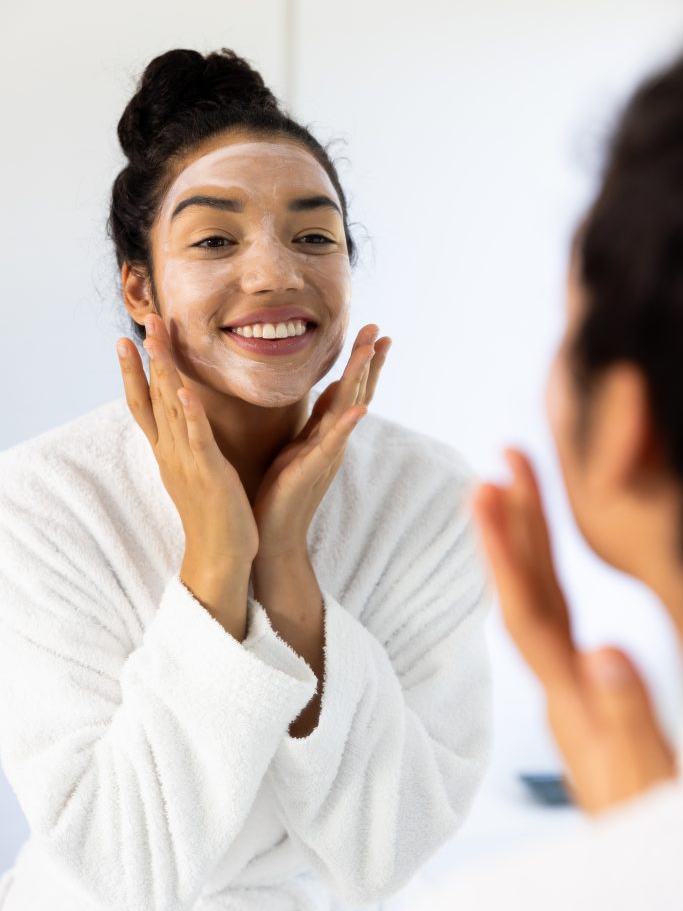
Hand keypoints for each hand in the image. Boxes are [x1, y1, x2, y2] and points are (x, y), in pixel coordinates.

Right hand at [116, 314, 258, 632]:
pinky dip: (190, 413)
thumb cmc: (213, 512)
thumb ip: (186, 443)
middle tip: (144, 321)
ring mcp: (186, 460)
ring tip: (158, 340)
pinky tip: (185, 390)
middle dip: (148, 358)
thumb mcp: (195, 470)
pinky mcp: (207, 472)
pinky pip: (197, 438)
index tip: (126, 341)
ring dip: (165, 373)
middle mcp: (170, 452)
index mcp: (168, 451)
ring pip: (170, 409)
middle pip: (153, 397)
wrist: (220, 554)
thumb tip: (183, 420)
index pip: (144, 404)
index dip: (134, 372)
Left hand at [252, 324, 391, 566]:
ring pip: (348, 409)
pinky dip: (347, 425)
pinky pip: (333, 443)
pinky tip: (360, 408)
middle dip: (367, 361)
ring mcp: (327, 453)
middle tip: (380, 330)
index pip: (348, 390)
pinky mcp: (314, 469)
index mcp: (327, 432)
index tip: (374, 334)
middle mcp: (333, 440)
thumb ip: (317, 422)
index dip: (361, 363)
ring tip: (372, 351)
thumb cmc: (283, 491)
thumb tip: (328, 392)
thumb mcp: (300, 447)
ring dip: (361, 379)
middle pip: (356, 392)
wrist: (275, 534)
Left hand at [472, 448, 675, 814]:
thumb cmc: (644, 822)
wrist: (636, 870)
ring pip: (539, 603)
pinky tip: (537, 554)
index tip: (488, 491)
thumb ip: (625, 718)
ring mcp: (571, 691)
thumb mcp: (645, 779)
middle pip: (529, 594)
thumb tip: (604, 649)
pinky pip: (555, 621)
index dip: (506, 550)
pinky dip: (542, 577)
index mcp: (572, 702)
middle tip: (502, 460)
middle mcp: (561, 689)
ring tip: (508, 486)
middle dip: (513, 525)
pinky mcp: (584, 696)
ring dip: (522, 542)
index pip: (530, 612)